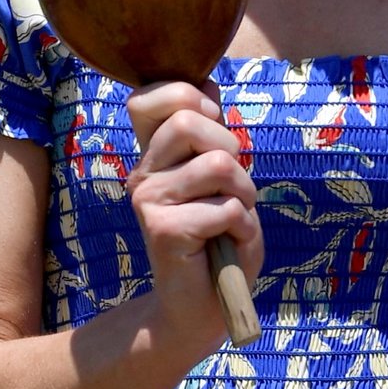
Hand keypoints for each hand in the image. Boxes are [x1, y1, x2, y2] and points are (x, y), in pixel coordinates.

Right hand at [125, 80, 262, 333]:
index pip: (148, 98)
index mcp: (153, 156)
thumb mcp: (222, 175)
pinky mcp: (162, 229)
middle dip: (231, 149)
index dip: (187, 97)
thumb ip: (212, 132)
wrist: (202, 307)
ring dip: (245, 193)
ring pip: (218, 164)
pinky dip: (244, 226)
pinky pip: (225, 209)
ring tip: (235, 218)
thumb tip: (207, 80)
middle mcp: (142, 173)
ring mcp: (147, 200)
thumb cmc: (220, 237)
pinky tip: (229, 243)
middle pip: (188, 121)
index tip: (211, 130)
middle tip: (233, 187)